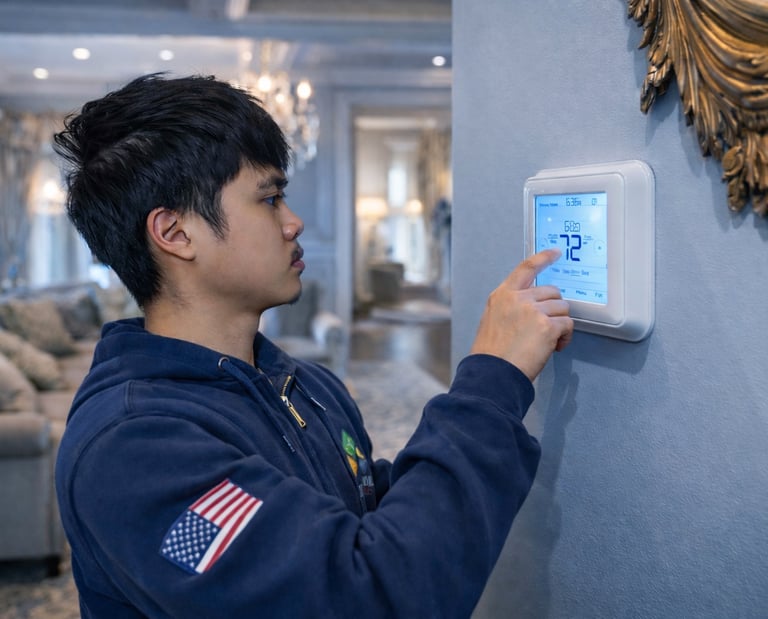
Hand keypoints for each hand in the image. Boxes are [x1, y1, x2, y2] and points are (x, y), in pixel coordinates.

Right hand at [469, 249, 573, 380]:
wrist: (493, 373)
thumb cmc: (491, 354)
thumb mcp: (493, 320)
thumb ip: (512, 307)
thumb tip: (534, 306)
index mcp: (502, 295)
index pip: (526, 268)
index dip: (543, 258)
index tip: (555, 253)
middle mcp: (518, 299)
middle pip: (552, 291)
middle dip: (553, 308)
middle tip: (546, 327)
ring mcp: (533, 311)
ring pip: (562, 308)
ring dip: (560, 324)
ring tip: (548, 341)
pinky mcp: (547, 326)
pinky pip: (567, 325)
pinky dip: (565, 337)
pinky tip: (554, 346)